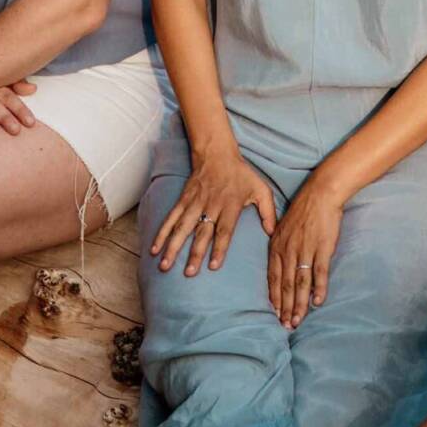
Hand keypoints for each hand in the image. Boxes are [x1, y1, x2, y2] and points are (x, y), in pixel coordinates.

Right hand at [150, 149, 276, 276]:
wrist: (216, 153)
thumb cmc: (241, 174)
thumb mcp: (261, 189)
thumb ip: (268, 212)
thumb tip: (272, 233)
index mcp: (230, 206)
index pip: (224, 231)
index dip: (219, 248)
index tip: (213, 266)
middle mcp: (211, 206)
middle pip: (201, 233)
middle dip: (194, 254)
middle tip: (189, 273)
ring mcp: (194, 203)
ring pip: (182, 228)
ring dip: (173, 247)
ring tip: (165, 265)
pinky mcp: (183, 200)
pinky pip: (171, 218)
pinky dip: (162, 233)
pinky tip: (154, 248)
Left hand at [268, 180, 343, 327]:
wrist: (321, 194)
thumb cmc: (304, 210)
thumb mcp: (283, 226)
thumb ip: (281, 246)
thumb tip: (280, 263)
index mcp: (277, 246)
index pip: (273, 276)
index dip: (275, 296)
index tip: (276, 312)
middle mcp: (288, 250)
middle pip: (286, 284)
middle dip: (286, 307)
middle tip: (286, 324)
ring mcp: (304, 250)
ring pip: (300, 283)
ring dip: (299, 304)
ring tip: (298, 320)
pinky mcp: (321, 249)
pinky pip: (319, 272)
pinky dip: (319, 288)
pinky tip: (318, 302)